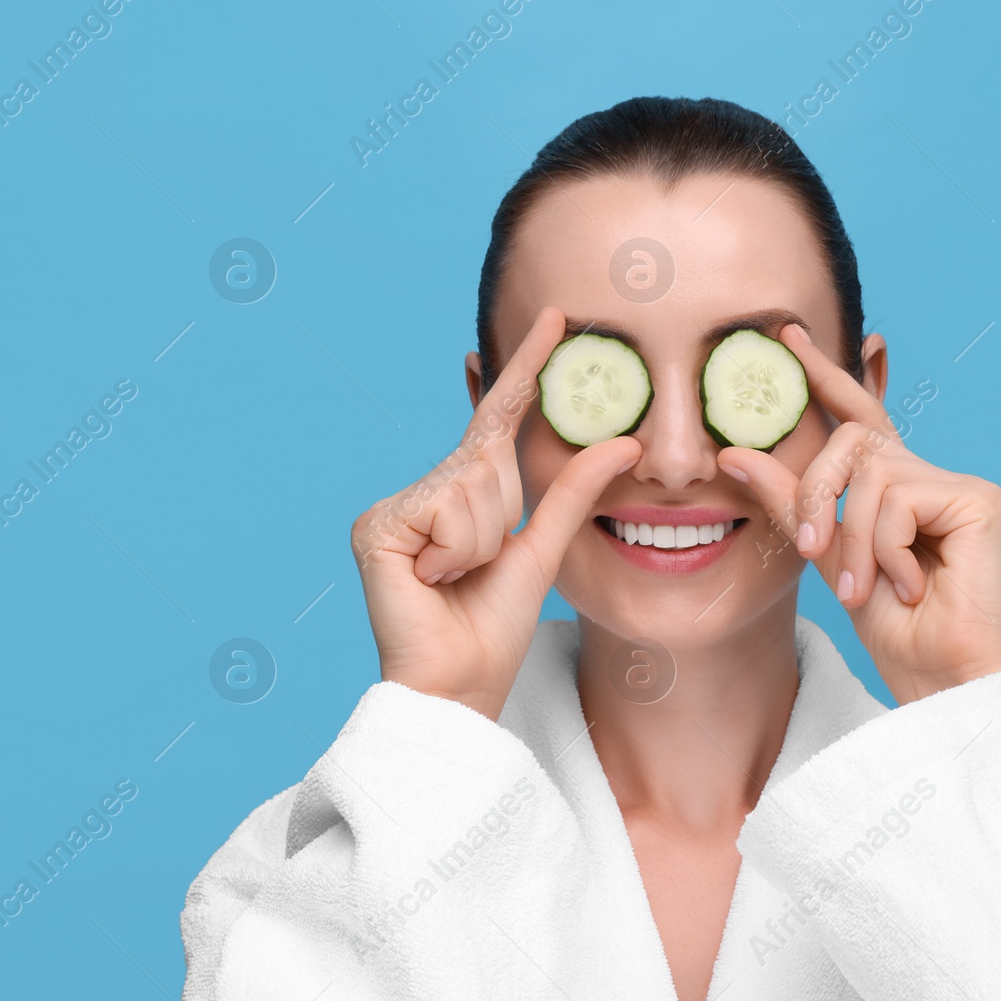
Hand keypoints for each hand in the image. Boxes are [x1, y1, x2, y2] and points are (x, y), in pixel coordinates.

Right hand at [350, 306, 642, 720]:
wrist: (459, 684)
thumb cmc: (495, 627)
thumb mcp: (545, 549)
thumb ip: (575, 492)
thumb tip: (625, 439)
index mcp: (464, 492)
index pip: (498, 417)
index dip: (524, 368)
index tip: (556, 317)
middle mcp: (425, 490)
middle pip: (487, 458)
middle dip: (499, 516)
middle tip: (473, 569)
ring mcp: (395, 506)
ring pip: (471, 485)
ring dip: (479, 541)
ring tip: (454, 578)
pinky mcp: (375, 526)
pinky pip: (446, 511)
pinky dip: (454, 552)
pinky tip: (431, 580)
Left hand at [716, 323, 1000, 703]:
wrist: (934, 675)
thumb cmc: (888, 625)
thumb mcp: (824, 556)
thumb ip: (790, 502)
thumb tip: (737, 454)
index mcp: (893, 484)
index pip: (856, 413)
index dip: (825, 372)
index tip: (787, 336)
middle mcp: (927, 474)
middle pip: (849, 444)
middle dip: (816, 496)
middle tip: (813, 552)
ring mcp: (958, 484)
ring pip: (869, 477)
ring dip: (852, 541)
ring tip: (863, 587)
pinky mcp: (980, 500)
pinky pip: (899, 502)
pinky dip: (886, 550)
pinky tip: (909, 585)